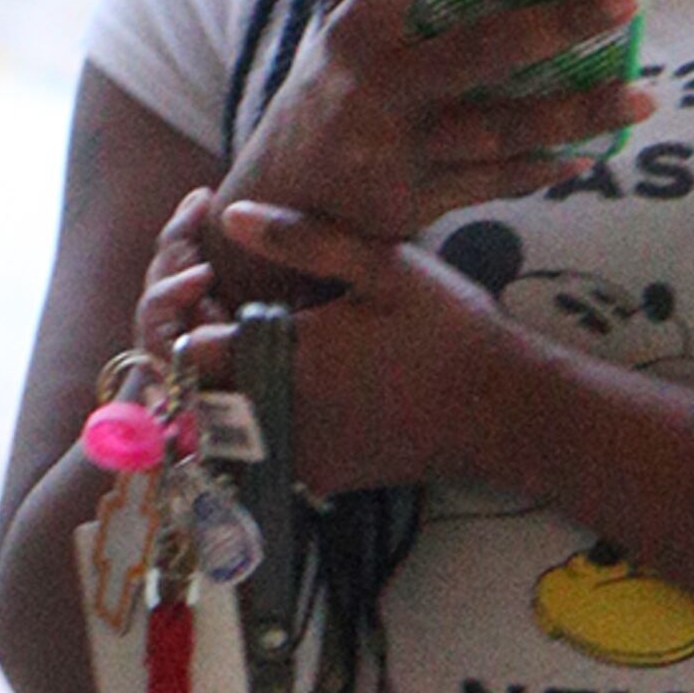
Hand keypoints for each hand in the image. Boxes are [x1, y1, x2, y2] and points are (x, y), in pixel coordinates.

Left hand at [182, 201, 524, 494]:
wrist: (501, 412)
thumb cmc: (446, 329)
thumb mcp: (380, 266)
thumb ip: (299, 238)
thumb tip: (230, 214)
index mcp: (283, 357)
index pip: (192, 349)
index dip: (196, 319)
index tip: (222, 298)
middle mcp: (279, 416)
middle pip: (202, 393)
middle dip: (210, 360)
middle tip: (246, 325)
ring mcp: (299, 454)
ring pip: (232, 427)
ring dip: (237, 393)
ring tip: (279, 353)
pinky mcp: (321, 478)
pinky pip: (270, 451)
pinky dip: (273, 422)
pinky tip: (314, 390)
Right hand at [230, 0, 649, 247]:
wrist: (281, 205)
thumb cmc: (335, 101)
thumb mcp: (343, 45)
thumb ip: (396, 2)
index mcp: (356, 33)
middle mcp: (379, 88)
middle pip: (480, 51)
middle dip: (558, 24)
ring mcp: (400, 149)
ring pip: (502, 127)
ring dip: (576, 113)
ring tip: (639, 97)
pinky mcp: (417, 200)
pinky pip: (494, 182)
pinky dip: (544, 169)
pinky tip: (592, 153)